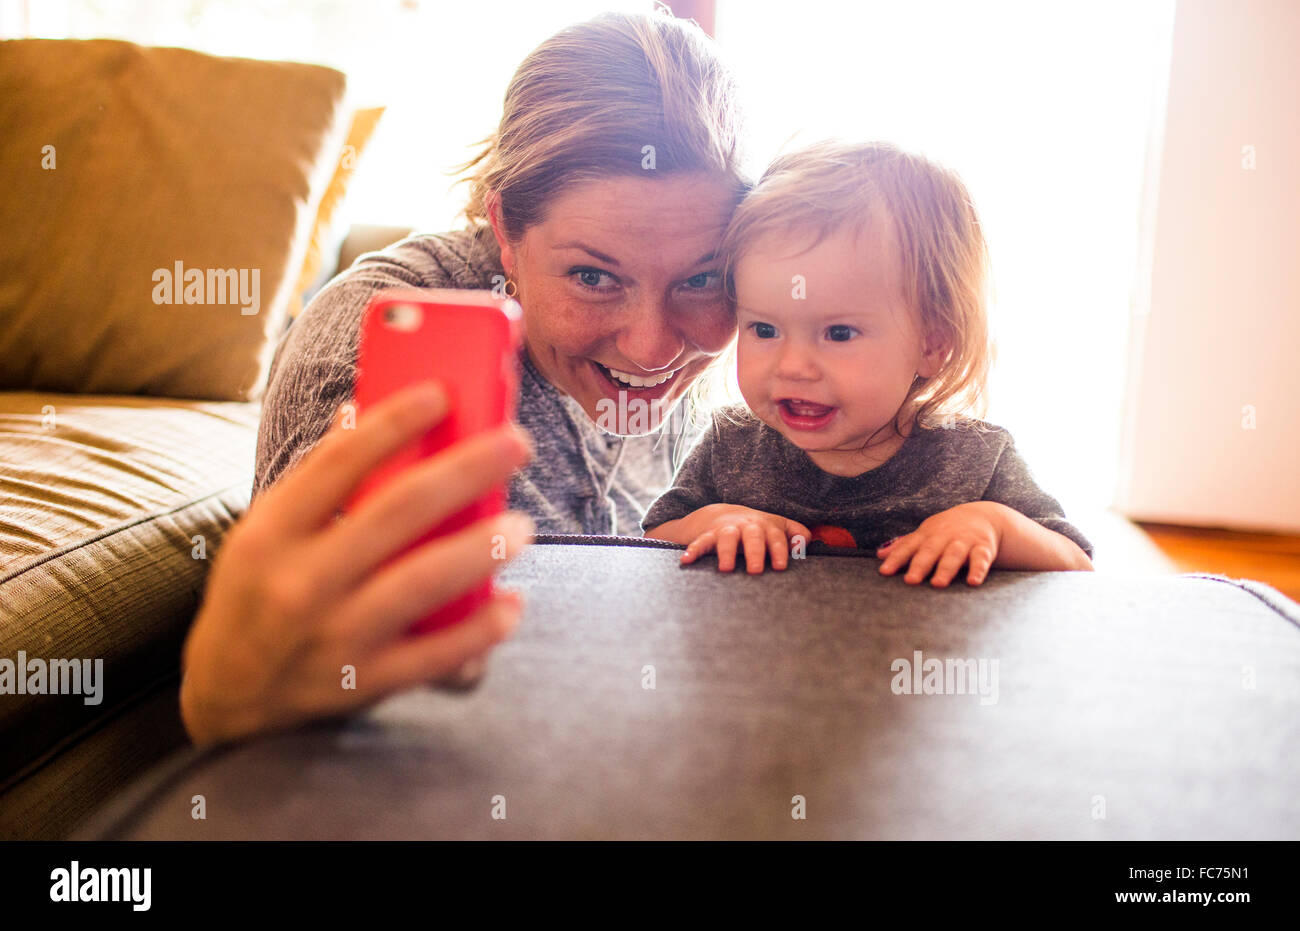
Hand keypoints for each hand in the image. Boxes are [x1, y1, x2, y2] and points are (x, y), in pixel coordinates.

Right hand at [180, 381, 534, 745]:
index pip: (339, 463)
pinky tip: (511, 603)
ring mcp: (333, 634)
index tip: (441, 394)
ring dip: (482, 550)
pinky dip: (479, 631)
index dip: (394, 423)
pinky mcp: (362, 682)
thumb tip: (362, 412)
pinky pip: (433, 657)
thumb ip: (316, 481)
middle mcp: (300, 581)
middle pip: (397, 512)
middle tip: (516, 443)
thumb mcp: (266, 532)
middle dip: (466, 471)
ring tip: (522, 526)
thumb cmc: (258, 593)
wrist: (227, 693)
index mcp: (271, 531)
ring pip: (422, 582)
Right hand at [669, 504, 811, 573]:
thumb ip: (795, 533)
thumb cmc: (756, 527)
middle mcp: (746, 526)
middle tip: (756, 571)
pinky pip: (700, 543)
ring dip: (727, 552)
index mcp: (766, 526)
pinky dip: (693, 551)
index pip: (776, 537)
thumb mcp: (777, 526)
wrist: (722, 514)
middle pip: (752, 536)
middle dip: (755, 552)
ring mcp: (726, 530)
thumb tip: (807, 542)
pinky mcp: (708, 536)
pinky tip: (686, 561)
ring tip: (727, 568)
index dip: (779, 550)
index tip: (781, 566)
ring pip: (726, 538)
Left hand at [876, 502, 1002, 586]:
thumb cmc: (946, 530)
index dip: (896, 559)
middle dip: (920, 565)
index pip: (908, 547)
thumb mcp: (925, 534)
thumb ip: (904, 546)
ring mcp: (964, 541)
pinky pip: (980, 559)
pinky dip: (978, 570)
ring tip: (937, 584)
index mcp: (927, 534)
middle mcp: (944, 537)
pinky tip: (973, 582)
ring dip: (946, 569)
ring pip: (954, 555)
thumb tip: (879, 555)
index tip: (884, 572)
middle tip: (910, 581)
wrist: (983, 515)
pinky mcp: (983, 548)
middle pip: (930, 551)